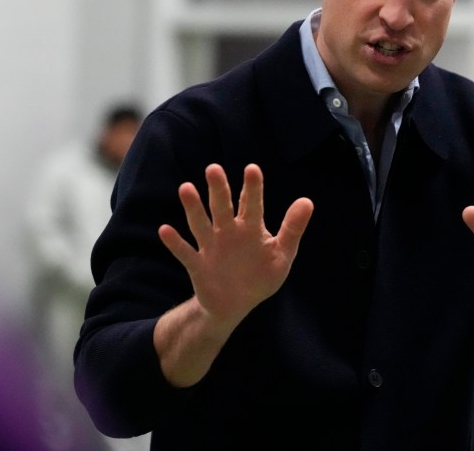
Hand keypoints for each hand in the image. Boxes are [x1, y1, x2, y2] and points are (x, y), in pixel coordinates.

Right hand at [158, 163, 313, 324]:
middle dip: (218, 189)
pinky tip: (165, 230)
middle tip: (213, 169)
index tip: (252, 169)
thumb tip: (308, 201)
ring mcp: (211, 248)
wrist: (236, 305)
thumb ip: (293, 228)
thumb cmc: (261, 275)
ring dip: (193, 208)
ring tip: (186, 188)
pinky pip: (185, 253)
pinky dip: (175, 243)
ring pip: (200, 224)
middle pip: (222, 207)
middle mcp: (228, 232)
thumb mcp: (282, 254)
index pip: (251, 203)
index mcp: (250, 228)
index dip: (252, 187)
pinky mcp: (197, 266)